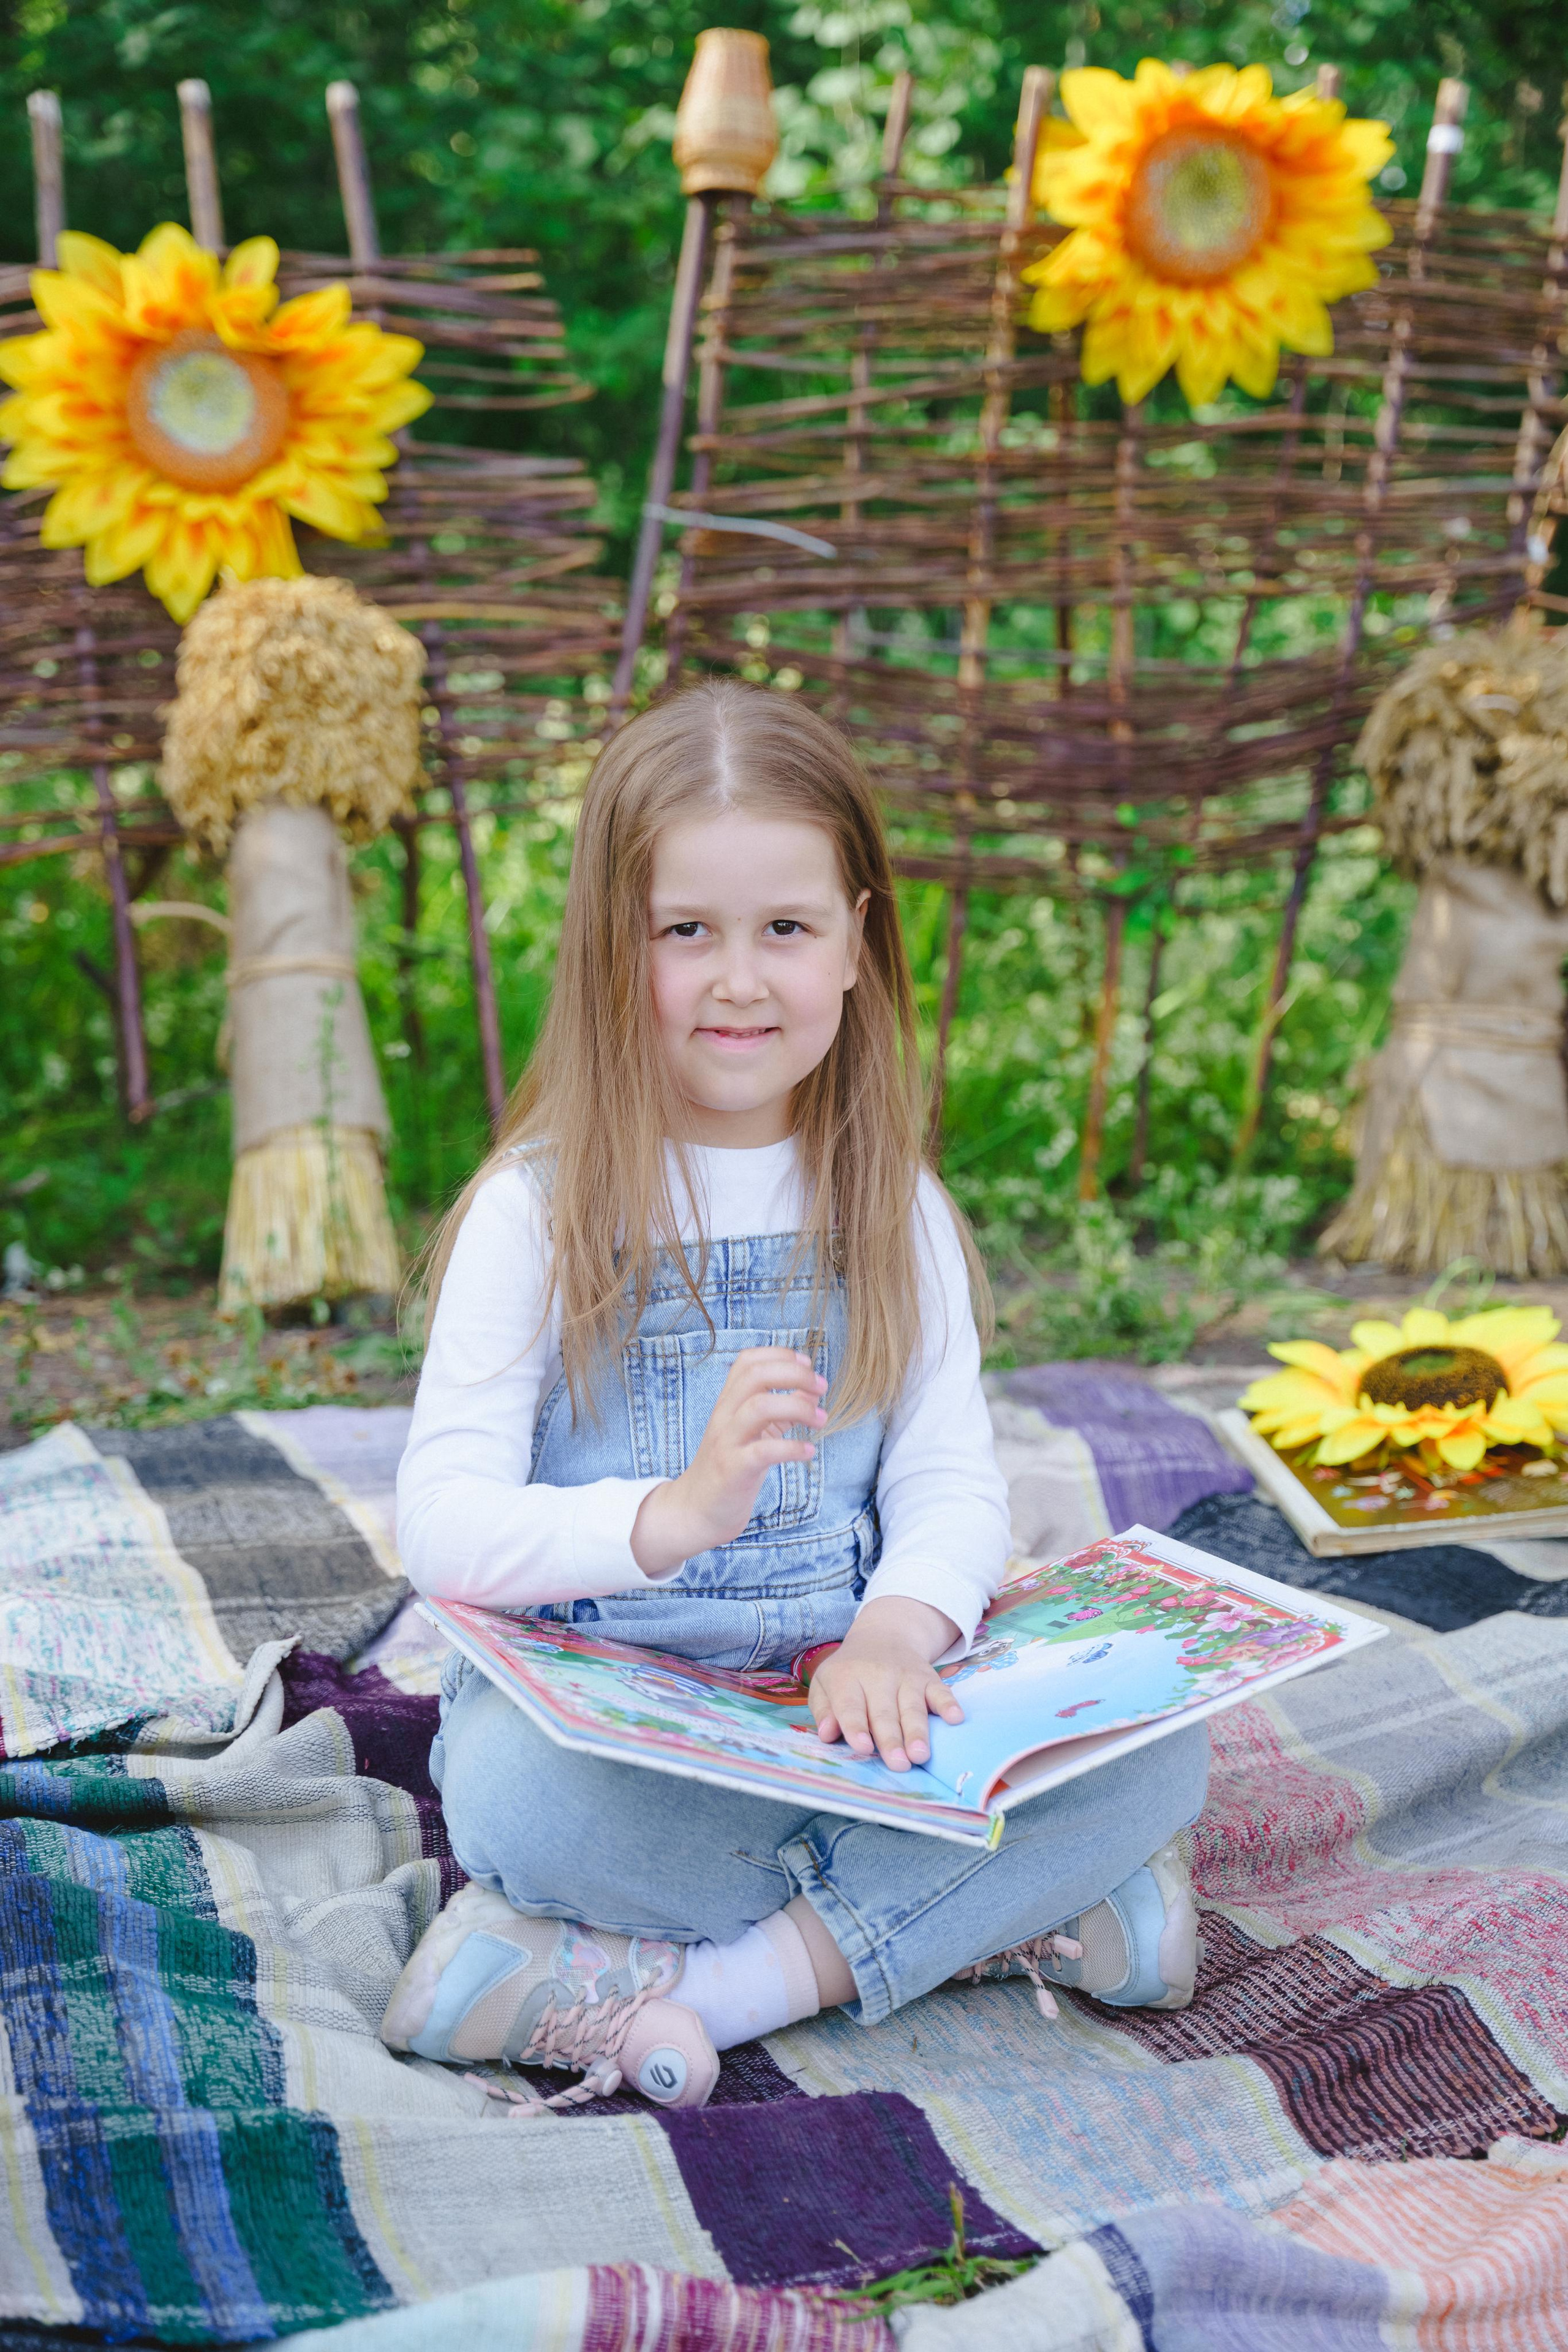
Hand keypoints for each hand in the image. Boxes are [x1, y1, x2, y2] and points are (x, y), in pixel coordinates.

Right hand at [631, 1346, 826, 1577]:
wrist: (697, 1510)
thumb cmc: (731, 1468)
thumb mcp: (754, 1433)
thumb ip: (780, 1410)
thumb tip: (812, 1390)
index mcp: (728, 1402)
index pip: (748, 1360)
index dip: (780, 1355)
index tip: (807, 1365)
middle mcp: (725, 1415)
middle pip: (756, 1375)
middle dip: (795, 1374)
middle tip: (822, 1387)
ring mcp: (727, 1441)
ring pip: (759, 1406)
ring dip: (799, 1407)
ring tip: (821, 1418)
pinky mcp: (734, 1470)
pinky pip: (764, 1451)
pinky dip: (792, 1447)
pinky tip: (808, 1452)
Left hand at [808, 1597, 964, 1771]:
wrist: (883, 1636)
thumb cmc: (849, 1672)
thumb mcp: (826, 1684)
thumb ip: (824, 1710)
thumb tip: (827, 1734)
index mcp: (846, 1678)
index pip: (850, 1705)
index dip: (856, 1726)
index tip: (863, 1747)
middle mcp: (877, 1676)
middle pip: (884, 1712)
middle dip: (891, 1739)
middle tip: (898, 1763)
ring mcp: (906, 1677)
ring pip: (912, 1707)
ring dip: (917, 1731)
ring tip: (920, 1755)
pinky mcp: (929, 1678)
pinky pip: (941, 1691)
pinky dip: (949, 1704)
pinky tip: (955, 1718)